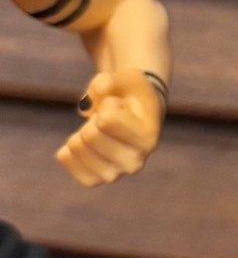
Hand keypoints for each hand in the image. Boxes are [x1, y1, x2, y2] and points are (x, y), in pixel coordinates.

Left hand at [56, 68, 165, 187]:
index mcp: (148, 138)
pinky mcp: (96, 179)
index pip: (106, 120)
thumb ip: (106, 81)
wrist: (137, 114)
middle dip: (93, 118)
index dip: (108, 104)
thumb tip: (86, 108)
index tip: (121, 106)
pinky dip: (68, 149)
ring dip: (80, 131)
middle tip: (108, 119)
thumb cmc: (131, 93)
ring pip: (76, 148)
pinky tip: (79, 142)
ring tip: (98, 130)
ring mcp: (116, 174)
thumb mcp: (126, 77)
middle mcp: (136, 162)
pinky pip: (68, 162)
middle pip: (90, 135)